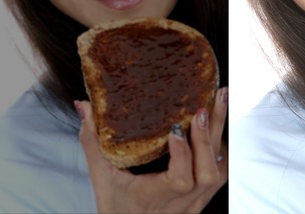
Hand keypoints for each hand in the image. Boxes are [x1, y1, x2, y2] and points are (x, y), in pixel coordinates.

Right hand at [76, 87, 227, 212]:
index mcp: (155, 198)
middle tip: (202, 108)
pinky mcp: (203, 198)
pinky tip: (217, 125)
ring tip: (220, 103)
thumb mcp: (102, 178)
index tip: (175, 130)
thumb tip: (84, 107)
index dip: (182, 154)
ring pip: (218, 172)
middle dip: (206, 138)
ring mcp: (196, 202)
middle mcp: (181, 203)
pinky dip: (220, 149)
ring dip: (218, 136)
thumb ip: (93, 143)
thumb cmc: (116, 209)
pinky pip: (220, 173)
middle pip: (207, 174)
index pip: (180, 180)